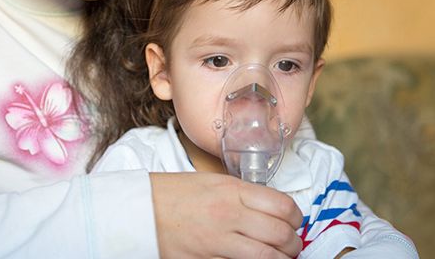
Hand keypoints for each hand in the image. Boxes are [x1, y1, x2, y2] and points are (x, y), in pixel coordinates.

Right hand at [150, 172, 302, 258]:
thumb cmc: (169, 194)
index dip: (296, 217)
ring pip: (268, 256)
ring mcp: (219, 240)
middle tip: (291, 244)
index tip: (294, 221)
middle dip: (292, 243)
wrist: (138, 210)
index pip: (282, 205)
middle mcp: (230, 214)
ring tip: (280, 257)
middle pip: (280, 233)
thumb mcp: (210, 183)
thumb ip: (240, 194)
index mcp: (231, 190)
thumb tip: (267, 209)